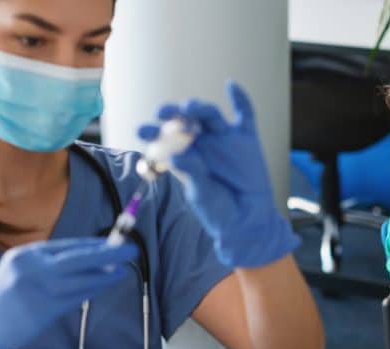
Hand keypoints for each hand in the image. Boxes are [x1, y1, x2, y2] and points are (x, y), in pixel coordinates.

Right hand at [0, 238, 136, 348]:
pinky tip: (107, 283)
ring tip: (123, 268)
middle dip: (107, 252)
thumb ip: (45, 265)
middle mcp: (32, 267)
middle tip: (130, 248)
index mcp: (25, 255)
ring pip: (81, 278)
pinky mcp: (43, 309)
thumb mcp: (17, 273)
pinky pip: (76, 296)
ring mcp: (38, 289)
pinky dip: (94, 288)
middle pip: (78, 257)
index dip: (93, 244)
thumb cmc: (1, 303)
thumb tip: (84, 260)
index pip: (67, 246)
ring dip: (105, 273)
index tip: (113, 242)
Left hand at [137, 81, 298, 267]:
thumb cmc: (218, 211)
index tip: (141, 131)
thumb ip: (192, 174)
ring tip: (189, 107)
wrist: (247, 221)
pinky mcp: (246, 138)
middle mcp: (202, 142)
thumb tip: (177, 156)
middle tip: (161, 112)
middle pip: (185, 121)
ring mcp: (224, 138)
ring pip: (209, 115)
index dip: (153, 132)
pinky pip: (244, 114)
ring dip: (199, 107)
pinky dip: (239, 98)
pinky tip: (231, 86)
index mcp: (184, 155)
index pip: (164, 139)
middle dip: (172, 114)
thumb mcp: (201, 195)